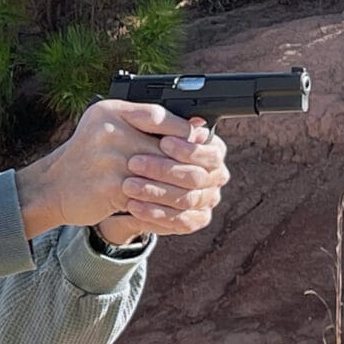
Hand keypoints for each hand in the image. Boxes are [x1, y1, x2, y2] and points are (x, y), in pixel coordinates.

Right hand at [14, 100, 226, 237]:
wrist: (53, 186)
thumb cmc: (88, 156)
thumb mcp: (108, 127)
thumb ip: (144, 122)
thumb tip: (194, 126)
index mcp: (111, 111)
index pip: (158, 115)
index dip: (182, 131)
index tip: (196, 143)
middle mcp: (109, 131)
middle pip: (164, 147)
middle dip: (185, 163)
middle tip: (202, 174)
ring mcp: (109, 159)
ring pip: (160, 173)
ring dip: (178, 185)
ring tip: (190, 191)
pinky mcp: (110, 186)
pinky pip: (148, 195)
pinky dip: (162, 202)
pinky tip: (171, 205)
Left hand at [94, 120, 229, 244]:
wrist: (128, 180)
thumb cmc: (141, 149)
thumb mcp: (148, 131)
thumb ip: (166, 123)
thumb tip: (187, 121)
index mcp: (213, 151)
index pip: (209, 152)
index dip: (187, 149)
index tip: (163, 142)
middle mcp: (214, 177)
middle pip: (196, 177)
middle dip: (164, 170)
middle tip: (134, 163)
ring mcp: (206, 200)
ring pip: (186, 200)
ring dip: (155, 193)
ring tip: (128, 185)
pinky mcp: (194, 220)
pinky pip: (180, 222)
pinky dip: (156, 214)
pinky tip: (134, 206)